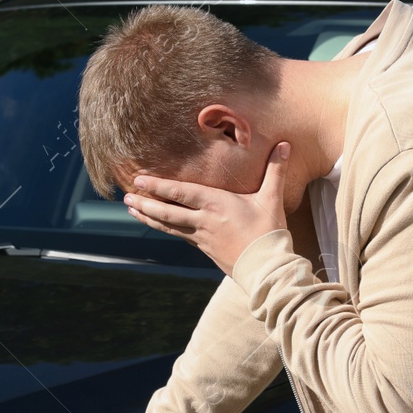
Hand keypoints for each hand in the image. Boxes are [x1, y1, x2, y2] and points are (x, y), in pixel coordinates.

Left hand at [123, 141, 291, 276]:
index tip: (139, 180)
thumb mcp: (272, 199)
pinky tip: (156, 225)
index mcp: (216, 205)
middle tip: (126, 196)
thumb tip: (285, 144)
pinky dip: (164, 228)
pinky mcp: (204, 249)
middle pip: (167, 212)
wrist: (267, 269)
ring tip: (132, 210)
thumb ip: (276, 170)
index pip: (180, 193)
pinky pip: (179, 236)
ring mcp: (201, 237)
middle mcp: (203, 221)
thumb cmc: (269, 233)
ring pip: (169, 226)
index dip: (158, 186)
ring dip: (149, 217)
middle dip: (145, 203)